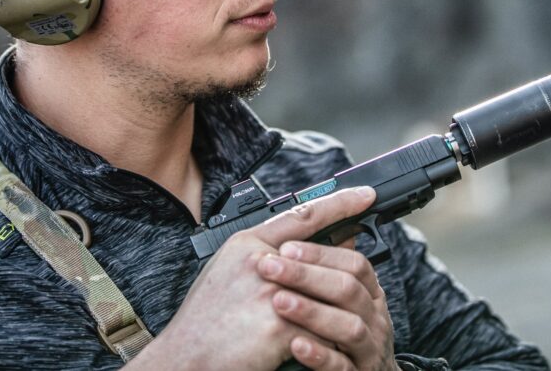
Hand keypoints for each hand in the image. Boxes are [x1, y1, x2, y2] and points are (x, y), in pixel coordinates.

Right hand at [127, 186, 379, 370]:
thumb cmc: (205, 320)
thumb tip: (312, 242)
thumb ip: (268, 255)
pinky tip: (328, 347)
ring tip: (346, 315)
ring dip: (338, 308)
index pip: (302, 214)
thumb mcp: (230, 272)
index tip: (365, 194)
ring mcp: (270, 294)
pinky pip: (321, 331)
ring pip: (327, 294)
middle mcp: (260, 262)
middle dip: (347, 263)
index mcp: (247, 244)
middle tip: (366, 261)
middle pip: (323, 256)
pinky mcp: (279, 328)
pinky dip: (327, 341)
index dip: (339, 202)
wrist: (184, 358)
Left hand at [257, 231, 398, 369]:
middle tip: (269, 267)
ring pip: (349, 326)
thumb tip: (313, 221)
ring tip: (278, 301)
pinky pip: (342, 366)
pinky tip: (294, 344)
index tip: (285, 246)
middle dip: (307, 275)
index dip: (321, 253)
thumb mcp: (340, 298)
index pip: (354, 262)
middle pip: (348, 288)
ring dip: (311, 311)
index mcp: (368, 292)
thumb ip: (329, 268)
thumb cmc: (342, 335)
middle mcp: (373, 317)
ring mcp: (369, 348)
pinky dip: (319, 354)